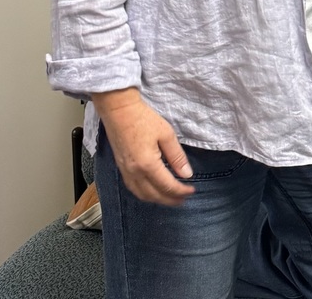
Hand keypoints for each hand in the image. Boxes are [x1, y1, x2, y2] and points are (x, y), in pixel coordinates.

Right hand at [92, 88, 194, 205]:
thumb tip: (187, 174)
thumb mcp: (166, 134)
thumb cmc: (143, 119)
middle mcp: (134, 173)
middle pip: (154, 195)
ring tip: (171, 198)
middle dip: (170, 200)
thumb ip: (177, 156)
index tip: (192, 191)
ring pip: (142, 195)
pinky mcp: (121, 169)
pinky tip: (153, 192)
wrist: (119, 112)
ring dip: (158, 200)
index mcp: (147, 165)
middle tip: (184, 199)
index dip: (181, 191)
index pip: (167, 186)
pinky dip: (146, 195)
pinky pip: (134, 189)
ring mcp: (126, 172)